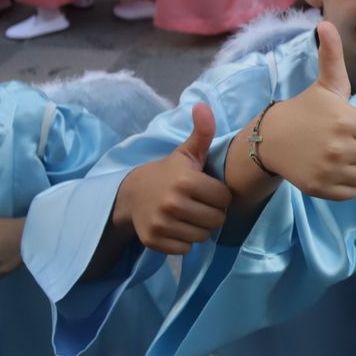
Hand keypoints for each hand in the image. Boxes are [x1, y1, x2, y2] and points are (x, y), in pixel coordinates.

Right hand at [112, 103, 232, 254]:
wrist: (131, 193)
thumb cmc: (168, 172)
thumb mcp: (186, 152)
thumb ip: (201, 132)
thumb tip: (203, 106)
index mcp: (185, 181)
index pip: (224, 199)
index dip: (220, 195)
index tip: (209, 190)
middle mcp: (173, 204)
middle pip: (216, 220)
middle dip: (212, 213)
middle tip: (201, 205)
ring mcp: (162, 224)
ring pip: (202, 236)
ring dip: (200, 228)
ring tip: (190, 215)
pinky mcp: (154, 241)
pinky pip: (186, 249)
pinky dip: (185, 241)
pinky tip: (178, 226)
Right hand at [245, 22, 355, 204]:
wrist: (271, 139)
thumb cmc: (306, 109)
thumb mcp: (324, 84)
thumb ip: (332, 56)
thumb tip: (325, 23)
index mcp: (345, 119)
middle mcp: (340, 147)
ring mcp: (331, 170)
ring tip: (346, 153)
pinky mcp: (323, 189)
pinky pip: (355, 191)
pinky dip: (349, 182)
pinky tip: (335, 168)